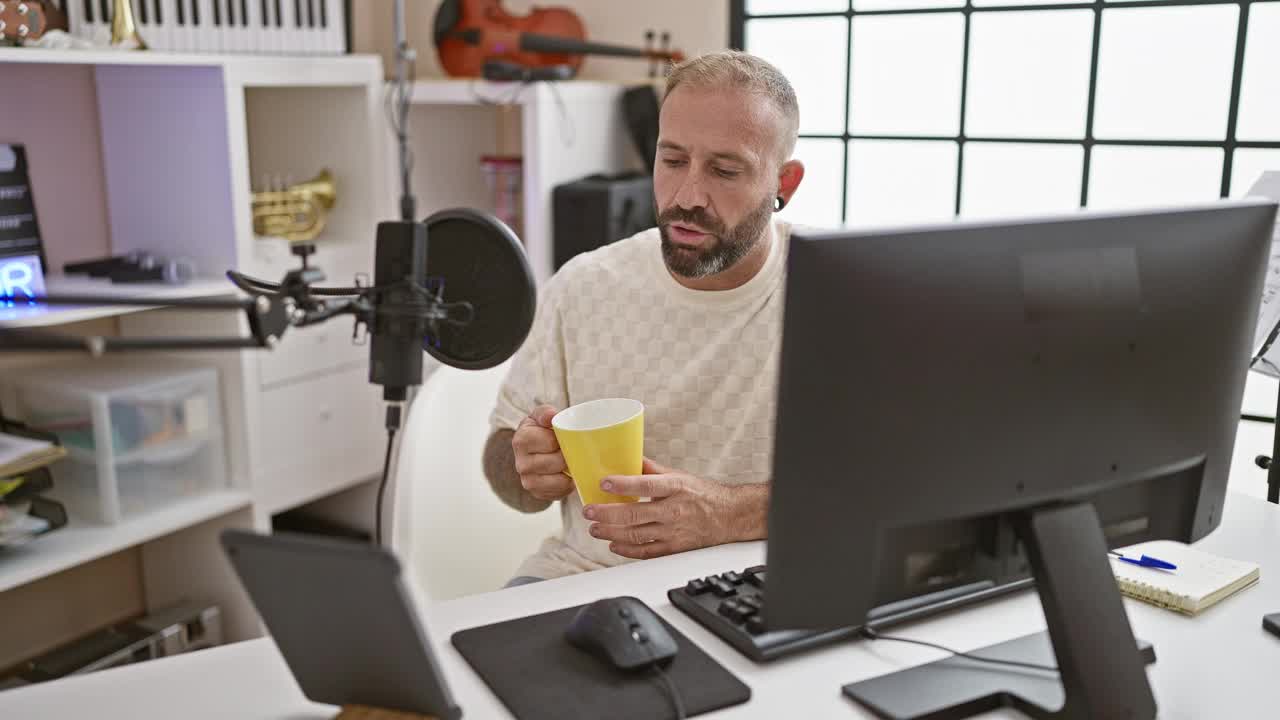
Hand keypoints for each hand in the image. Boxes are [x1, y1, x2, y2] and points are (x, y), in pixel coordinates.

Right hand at [511, 405, 573, 501]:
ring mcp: (527, 481)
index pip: (551, 441)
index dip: (564, 439)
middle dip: (568, 456)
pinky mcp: (537, 493)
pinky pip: (559, 493)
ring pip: (559, 480)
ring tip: (570, 462)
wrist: (532, 449)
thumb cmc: (540, 430)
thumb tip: (551, 416)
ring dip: (569, 471)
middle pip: (557, 462)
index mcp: (521, 440)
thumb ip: (545, 412)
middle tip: (571, 450)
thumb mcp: (540, 416)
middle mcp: (521, 463)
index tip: (565, 437)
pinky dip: (567, 484)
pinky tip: (566, 474)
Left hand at [583, 458, 768, 559]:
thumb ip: (652, 469)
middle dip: (607, 514)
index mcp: (675, 487)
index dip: (623, 484)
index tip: (603, 482)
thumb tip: (628, 457)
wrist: (728, 516)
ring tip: (595, 528)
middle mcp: (673, 510)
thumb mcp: (679, 475)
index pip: (646, 484)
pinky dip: (627, 550)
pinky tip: (613, 545)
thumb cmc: (701, 494)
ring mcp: (673, 531)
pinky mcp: (674, 548)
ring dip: (611, 532)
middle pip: (635, 514)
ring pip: (636, 535)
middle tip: (589, 511)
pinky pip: (646, 552)